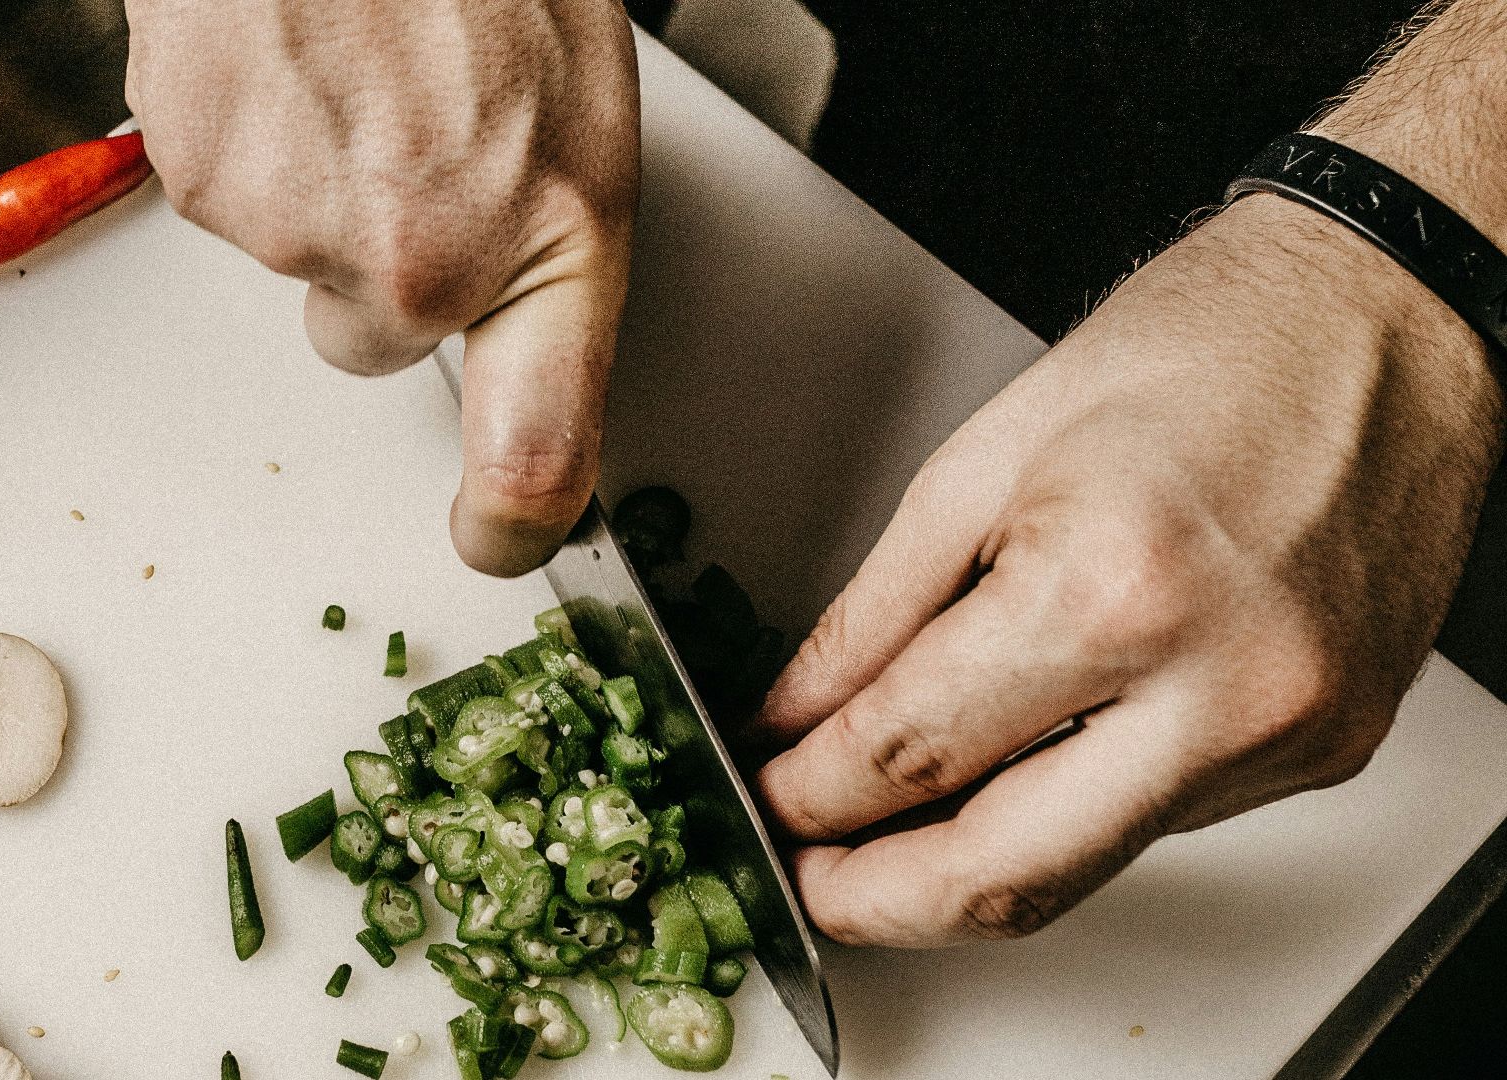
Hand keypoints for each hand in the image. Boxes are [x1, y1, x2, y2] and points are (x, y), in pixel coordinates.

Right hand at [124, 0, 639, 574]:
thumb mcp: (574, 104)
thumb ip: (537, 239)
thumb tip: (495, 322)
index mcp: (553, 236)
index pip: (542, 452)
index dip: (513, 520)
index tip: (495, 536)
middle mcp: (424, 259)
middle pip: (371, 338)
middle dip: (380, 261)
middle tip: (406, 136)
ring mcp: (300, 225)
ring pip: (293, 253)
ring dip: (313, 177)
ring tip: (352, 61)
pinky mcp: (201, 173)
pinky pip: (222, 188)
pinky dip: (247, 132)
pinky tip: (289, 52)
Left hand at [749, 193, 1503, 946]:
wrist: (1383, 316)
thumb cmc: (1202, 346)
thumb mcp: (984, 459)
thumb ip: (873, 612)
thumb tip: (797, 716)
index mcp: (1111, 590)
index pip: (912, 753)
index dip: (809, 796)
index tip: (768, 798)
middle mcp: (1217, 686)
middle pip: (1003, 876)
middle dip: (876, 901)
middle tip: (807, 877)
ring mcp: (1286, 733)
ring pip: (1083, 869)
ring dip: (966, 869)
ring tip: (885, 834)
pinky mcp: (1328, 750)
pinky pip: (1159, 822)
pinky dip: (1065, 813)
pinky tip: (1014, 774)